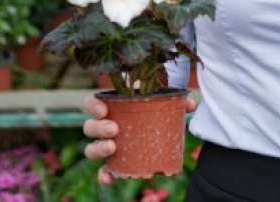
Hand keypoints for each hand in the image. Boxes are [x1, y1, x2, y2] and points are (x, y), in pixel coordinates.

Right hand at [82, 93, 198, 183]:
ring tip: (113, 147)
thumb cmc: (152, 108)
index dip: (93, 106)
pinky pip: (103, 170)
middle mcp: (104, 126)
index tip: (104, 109)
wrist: (155, 123)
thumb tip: (190, 104)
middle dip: (99, 128)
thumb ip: (175, 100)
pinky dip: (104, 175)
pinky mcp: (114, 162)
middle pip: (89, 127)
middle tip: (115, 128)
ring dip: (98, 149)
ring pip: (91, 149)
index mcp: (111, 107)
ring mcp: (107, 145)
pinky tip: (109, 178)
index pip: (91, 103)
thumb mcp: (161, 101)